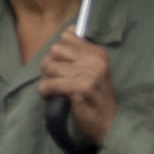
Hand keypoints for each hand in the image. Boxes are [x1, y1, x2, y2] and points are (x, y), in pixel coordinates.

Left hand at [40, 29, 116, 147]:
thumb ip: (80, 50)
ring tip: (55, 88)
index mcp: (98, 53)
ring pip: (49, 66)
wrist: (108, 124)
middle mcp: (95, 61)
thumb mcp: (93, 69)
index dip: (59, 53)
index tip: (64, 65)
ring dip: (47, 79)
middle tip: (57, 78)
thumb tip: (69, 29)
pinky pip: (49, 84)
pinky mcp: (79, 89)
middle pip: (54, 50)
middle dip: (50, 65)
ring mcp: (88, 75)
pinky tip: (50, 96)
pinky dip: (45, 91)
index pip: (66, 38)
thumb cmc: (96, 95)